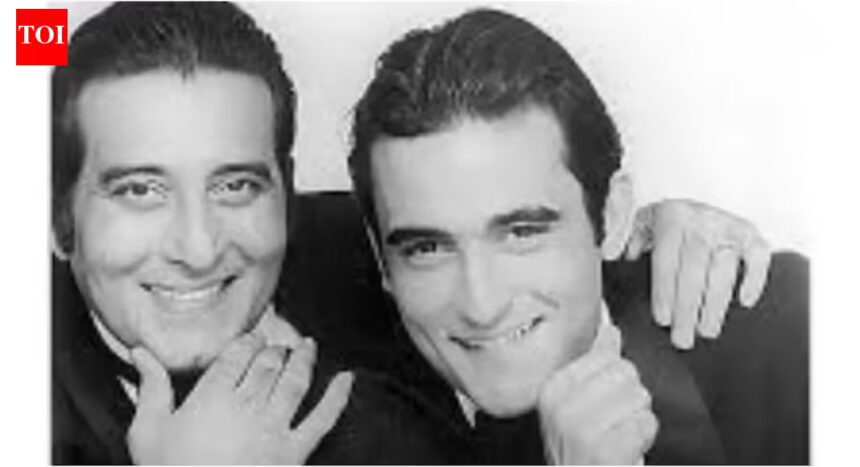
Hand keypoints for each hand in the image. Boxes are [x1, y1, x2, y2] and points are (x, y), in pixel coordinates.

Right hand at [126, 333, 353, 464]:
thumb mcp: (148, 432)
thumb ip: (150, 388)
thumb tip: (141, 353)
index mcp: (212, 398)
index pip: (235, 356)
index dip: (247, 342)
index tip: (253, 336)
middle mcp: (248, 406)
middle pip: (267, 365)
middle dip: (274, 350)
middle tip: (278, 342)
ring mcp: (274, 429)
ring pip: (295, 382)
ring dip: (304, 360)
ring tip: (309, 346)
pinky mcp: (295, 453)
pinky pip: (323, 419)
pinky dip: (337, 397)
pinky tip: (347, 379)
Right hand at [539, 323, 657, 464]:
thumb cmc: (581, 451)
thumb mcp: (576, 405)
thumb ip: (594, 364)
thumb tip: (610, 331)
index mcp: (553, 389)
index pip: (604, 355)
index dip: (614, 377)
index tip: (603, 400)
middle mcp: (563, 406)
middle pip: (625, 372)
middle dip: (629, 397)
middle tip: (613, 421)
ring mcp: (583, 428)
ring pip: (639, 397)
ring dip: (638, 418)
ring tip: (619, 435)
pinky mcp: (607, 450)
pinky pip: (646, 423)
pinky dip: (643, 438)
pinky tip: (626, 448)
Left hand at [622, 199, 770, 348]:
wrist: (692, 196)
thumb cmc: (660, 225)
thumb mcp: (636, 224)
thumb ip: (621, 238)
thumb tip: (610, 253)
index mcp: (668, 218)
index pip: (666, 260)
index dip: (664, 292)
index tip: (662, 320)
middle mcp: (699, 219)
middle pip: (694, 270)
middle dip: (688, 309)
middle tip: (683, 339)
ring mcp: (726, 226)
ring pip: (723, 269)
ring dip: (715, 304)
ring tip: (707, 331)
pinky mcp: (750, 233)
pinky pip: (758, 256)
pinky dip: (754, 279)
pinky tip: (744, 303)